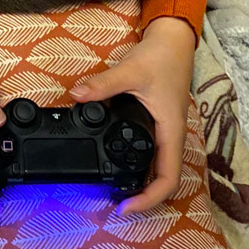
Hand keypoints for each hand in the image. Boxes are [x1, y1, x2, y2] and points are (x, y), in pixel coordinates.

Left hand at [69, 16, 195, 214]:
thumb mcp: (130, 71)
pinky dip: (139, 163)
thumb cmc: (161, 57)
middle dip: (142, 196)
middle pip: (163, 178)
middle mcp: (170, 135)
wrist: (172, 42)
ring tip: (116, 189)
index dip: (149, 199)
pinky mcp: (158, 122)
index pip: (168, 178)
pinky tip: (119, 160)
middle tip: (115, 202)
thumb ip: (103, 85)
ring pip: (158, 166)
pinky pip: (152, 151)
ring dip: (141, 181)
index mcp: (170, 130)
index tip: (125, 207)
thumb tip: (76, 95)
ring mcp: (165, 130)